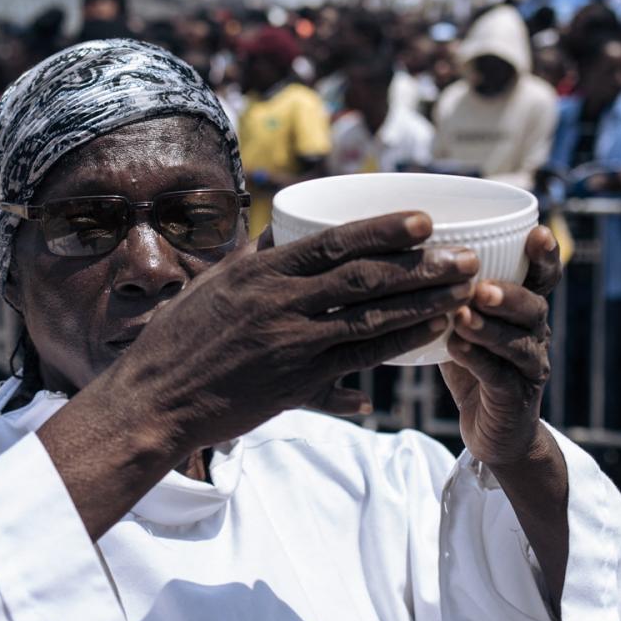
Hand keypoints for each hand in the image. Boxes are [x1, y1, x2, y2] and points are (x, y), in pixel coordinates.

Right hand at [41, 211, 480, 537]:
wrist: (156, 400)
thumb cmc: (178, 341)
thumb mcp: (212, 286)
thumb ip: (252, 260)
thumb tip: (281, 230)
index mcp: (259, 270)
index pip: (333, 240)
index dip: (384, 229)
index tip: (424, 220)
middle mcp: (279, 301)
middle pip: (364, 276)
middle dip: (420, 265)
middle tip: (464, 256)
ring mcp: (291, 342)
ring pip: (371, 317)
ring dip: (422, 303)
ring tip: (463, 292)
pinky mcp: (297, 382)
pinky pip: (359, 359)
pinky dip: (398, 345)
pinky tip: (430, 335)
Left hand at [440, 226, 559, 468]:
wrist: (492, 429)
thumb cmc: (473, 364)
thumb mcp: (464, 323)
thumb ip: (450, 293)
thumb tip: (408, 248)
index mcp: (523, 309)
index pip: (541, 277)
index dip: (544, 256)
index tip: (537, 232)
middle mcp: (534, 333)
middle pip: (534, 307)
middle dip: (508, 294)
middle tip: (481, 287)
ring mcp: (529, 367)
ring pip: (518, 342)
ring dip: (490, 327)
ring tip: (463, 316)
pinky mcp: (516, 398)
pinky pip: (499, 376)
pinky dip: (478, 361)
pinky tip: (456, 349)